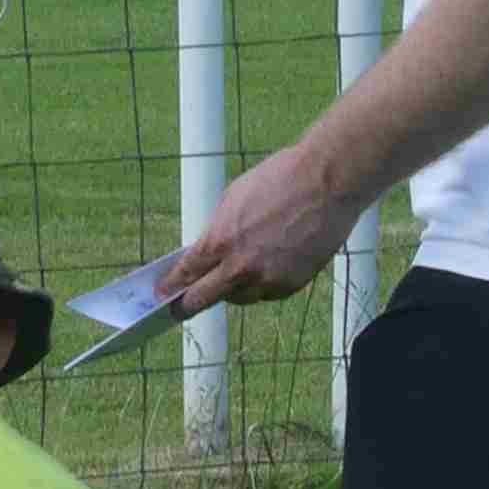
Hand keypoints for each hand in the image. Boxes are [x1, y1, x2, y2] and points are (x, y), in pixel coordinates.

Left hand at [161, 139, 370, 316]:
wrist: (326, 183)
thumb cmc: (279, 181)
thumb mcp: (232, 200)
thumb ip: (218, 232)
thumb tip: (208, 252)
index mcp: (221, 242)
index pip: (186, 275)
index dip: (170, 286)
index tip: (162, 294)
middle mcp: (242, 268)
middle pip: (204, 299)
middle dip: (188, 304)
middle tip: (179, 307)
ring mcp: (269, 280)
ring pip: (240, 298)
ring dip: (232, 290)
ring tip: (235, 274)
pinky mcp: (292, 285)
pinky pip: (267, 293)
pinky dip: (261, 285)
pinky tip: (266, 267)